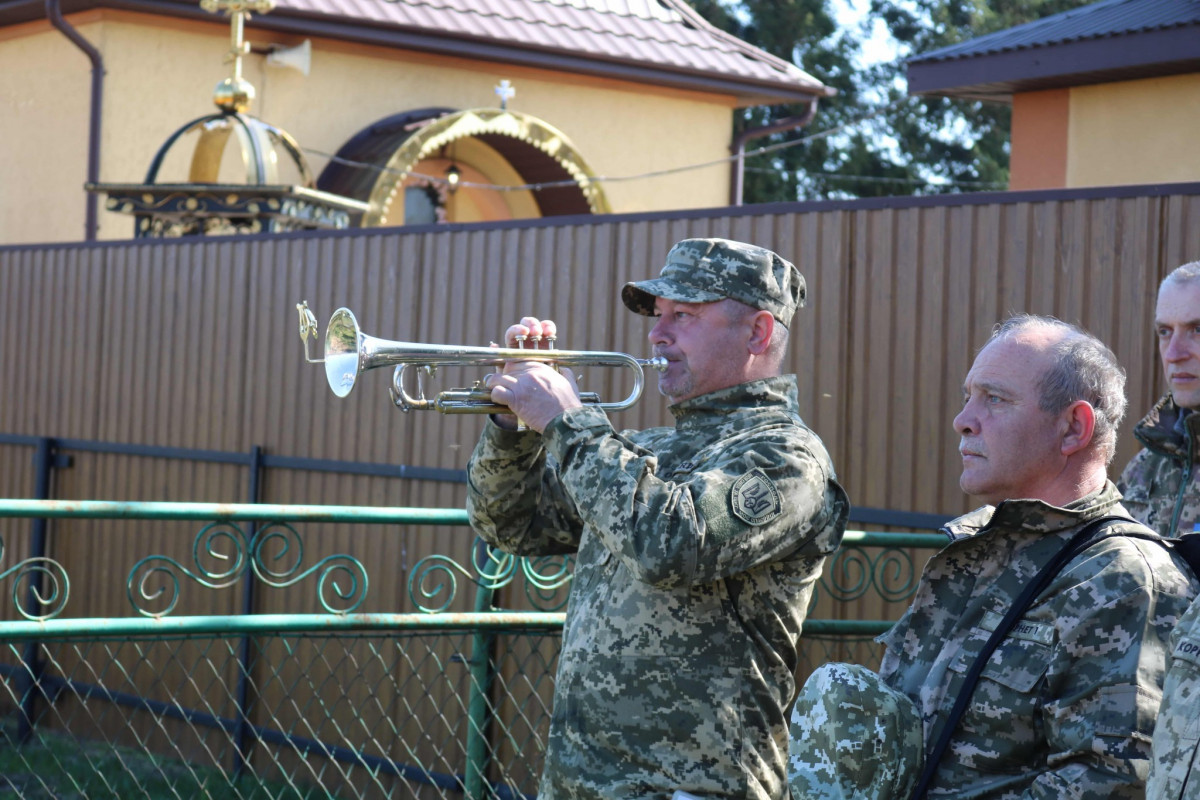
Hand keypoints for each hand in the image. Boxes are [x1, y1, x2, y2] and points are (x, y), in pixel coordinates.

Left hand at [486, 317, 580, 432]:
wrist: (565, 420)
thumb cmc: (568, 405)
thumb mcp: (570, 384)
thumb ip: (565, 374)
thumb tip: (564, 370)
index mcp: (541, 368)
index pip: (519, 362)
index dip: (513, 370)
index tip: (512, 376)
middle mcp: (530, 373)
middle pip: (507, 369)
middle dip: (503, 377)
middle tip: (502, 385)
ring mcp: (521, 385)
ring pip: (497, 378)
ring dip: (494, 384)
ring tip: (495, 390)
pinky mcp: (516, 398)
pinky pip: (497, 392)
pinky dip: (495, 396)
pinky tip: (498, 400)